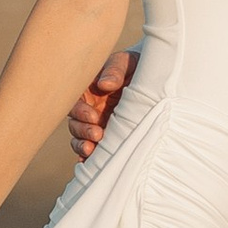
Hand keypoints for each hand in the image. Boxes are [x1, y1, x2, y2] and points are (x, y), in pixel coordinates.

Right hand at [68, 46, 136, 160]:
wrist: (152, 75)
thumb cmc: (133, 65)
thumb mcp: (124, 62)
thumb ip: (114, 71)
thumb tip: (105, 84)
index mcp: (88, 90)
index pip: (75, 103)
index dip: (80, 111)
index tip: (93, 116)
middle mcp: (89, 108)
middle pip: (75, 123)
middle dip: (83, 131)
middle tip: (97, 134)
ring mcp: (97, 124)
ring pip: (80, 138)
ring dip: (83, 146)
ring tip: (92, 151)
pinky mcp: (107, 136)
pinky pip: (93, 150)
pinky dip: (89, 158)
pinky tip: (90, 164)